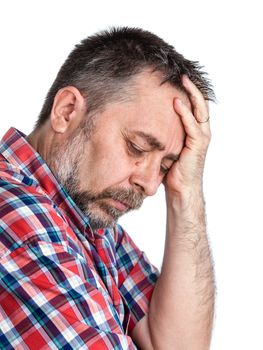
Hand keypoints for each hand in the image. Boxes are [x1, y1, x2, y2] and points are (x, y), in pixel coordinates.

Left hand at [164, 75, 210, 196]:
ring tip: (183, 81)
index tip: (177, 81)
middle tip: (182, 75)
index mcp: (195, 132)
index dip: (189, 93)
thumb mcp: (168, 148)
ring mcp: (201, 138)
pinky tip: (176, 103)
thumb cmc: (173, 170)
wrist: (181, 189)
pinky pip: (192, 126)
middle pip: (200, 105)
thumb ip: (165, 135)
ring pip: (200, 111)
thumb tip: (145, 126)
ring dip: (191, 95)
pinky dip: (185, 114)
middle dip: (192, 89)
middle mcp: (201, 133)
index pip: (195, 108)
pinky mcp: (197, 145)